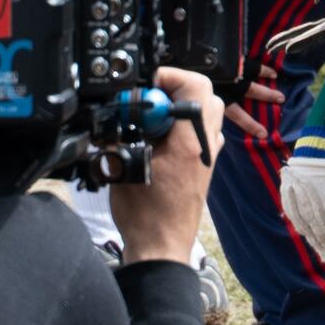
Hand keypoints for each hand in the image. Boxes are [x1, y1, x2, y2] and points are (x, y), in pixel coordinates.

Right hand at [110, 68, 224, 265]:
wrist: (162, 246)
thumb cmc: (145, 215)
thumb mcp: (123, 166)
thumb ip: (121, 132)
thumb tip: (117, 109)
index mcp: (190, 141)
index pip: (194, 85)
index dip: (166, 77)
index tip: (143, 87)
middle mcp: (205, 143)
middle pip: (202, 93)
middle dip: (172, 88)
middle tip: (145, 100)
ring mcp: (208, 153)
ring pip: (203, 110)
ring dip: (177, 106)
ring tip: (150, 119)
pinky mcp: (203, 163)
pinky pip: (198, 130)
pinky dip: (180, 124)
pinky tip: (157, 139)